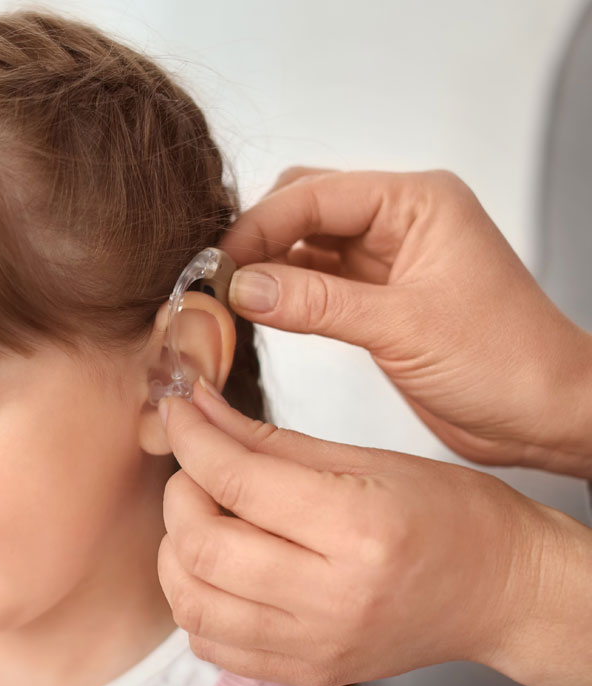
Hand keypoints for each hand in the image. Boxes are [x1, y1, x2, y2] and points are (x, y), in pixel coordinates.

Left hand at [156, 379, 591, 685]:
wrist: (504, 592)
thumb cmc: (450, 516)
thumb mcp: (367, 457)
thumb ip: (269, 438)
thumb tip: (197, 408)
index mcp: (359, 530)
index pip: (238, 481)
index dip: (192, 440)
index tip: (178, 414)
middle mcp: (334, 597)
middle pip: (203, 547)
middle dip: (179, 495)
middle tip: (196, 470)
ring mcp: (317, 645)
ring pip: (193, 604)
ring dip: (177, 552)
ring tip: (203, 520)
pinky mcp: (308, 673)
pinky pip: (211, 645)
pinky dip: (195, 602)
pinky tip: (218, 570)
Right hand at [219, 168, 591, 478]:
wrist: (547, 415)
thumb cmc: (507, 362)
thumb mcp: (403, 327)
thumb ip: (316, 302)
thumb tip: (243, 286)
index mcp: (417, 203)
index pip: (315, 194)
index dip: (259, 225)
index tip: (216, 264)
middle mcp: (399, 222)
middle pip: (302, 207)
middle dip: (255, 237)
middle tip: (215, 280)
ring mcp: (385, 260)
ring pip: (302, 245)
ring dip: (264, 268)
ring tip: (224, 299)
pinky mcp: (375, 300)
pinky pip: (313, 283)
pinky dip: (280, 296)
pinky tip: (254, 314)